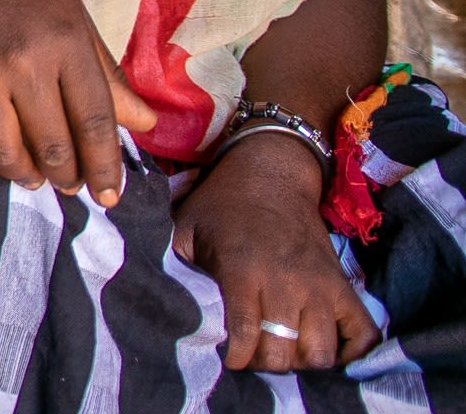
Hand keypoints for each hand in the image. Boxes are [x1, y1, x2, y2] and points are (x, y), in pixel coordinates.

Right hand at [0, 0, 156, 207]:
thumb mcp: (75, 17)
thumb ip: (107, 73)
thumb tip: (144, 126)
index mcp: (67, 43)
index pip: (96, 122)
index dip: (106, 167)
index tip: (109, 197)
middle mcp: (24, 60)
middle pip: (52, 144)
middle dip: (65, 177)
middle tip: (68, 185)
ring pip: (2, 150)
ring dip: (21, 176)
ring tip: (29, 178)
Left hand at [175, 132, 378, 371]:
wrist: (271, 172)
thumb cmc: (220, 205)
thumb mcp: (185, 230)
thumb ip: (179, 269)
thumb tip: (173, 309)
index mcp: (244, 270)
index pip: (247, 337)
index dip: (237, 358)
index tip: (229, 358)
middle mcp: (287, 282)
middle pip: (285, 354)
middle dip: (265, 364)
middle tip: (254, 354)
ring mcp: (321, 285)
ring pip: (322, 353)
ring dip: (302, 361)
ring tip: (284, 350)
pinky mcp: (344, 285)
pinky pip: (364, 336)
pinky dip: (350, 352)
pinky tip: (323, 347)